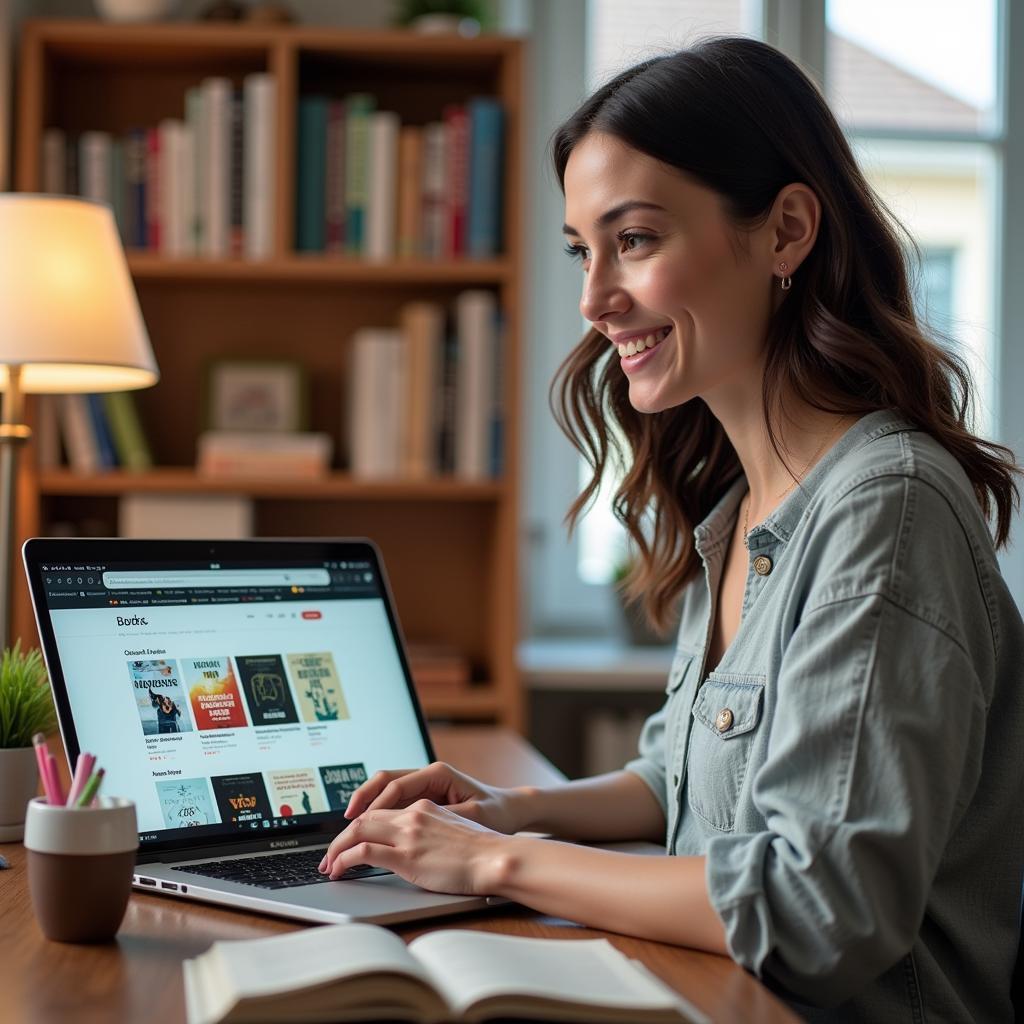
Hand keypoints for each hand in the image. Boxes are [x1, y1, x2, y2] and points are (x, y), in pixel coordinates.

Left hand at [319, 799, 509, 894]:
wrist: (496, 858)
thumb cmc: (483, 852)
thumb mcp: (454, 832)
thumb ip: (431, 833)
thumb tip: (417, 849)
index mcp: (424, 807)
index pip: (381, 811)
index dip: (359, 825)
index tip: (348, 840)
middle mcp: (413, 815)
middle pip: (364, 818)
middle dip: (340, 837)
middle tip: (329, 856)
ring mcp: (408, 834)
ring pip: (357, 831)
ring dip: (336, 848)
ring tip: (328, 865)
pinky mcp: (406, 855)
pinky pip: (363, 853)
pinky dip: (344, 860)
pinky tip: (338, 871)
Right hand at [341, 761, 524, 834]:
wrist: (512, 811)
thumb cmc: (496, 813)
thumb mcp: (472, 817)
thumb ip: (442, 818)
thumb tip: (414, 826)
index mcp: (437, 774)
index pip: (394, 784)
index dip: (371, 803)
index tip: (355, 821)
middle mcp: (428, 776)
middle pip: (383, 783)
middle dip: (360, 804)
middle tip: (343, 826)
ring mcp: (425, 787)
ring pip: (385, 793)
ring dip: (366, 810)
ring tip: (348, 832)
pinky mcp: (425, 799)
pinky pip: (394, 804)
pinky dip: (378, 816)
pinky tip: (368, 834)